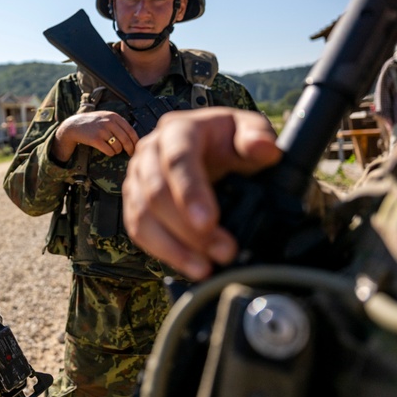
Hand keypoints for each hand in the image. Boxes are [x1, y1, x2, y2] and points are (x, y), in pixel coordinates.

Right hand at [50, 110, 137, 160]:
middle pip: (126, 140)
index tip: (136, 147)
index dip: (135, 141)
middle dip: (130, 149)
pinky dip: (110, 153)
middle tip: (130, 154)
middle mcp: (109, 122)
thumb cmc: (93, 123)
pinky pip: (109, 151)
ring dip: (117, 151)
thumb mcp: (106, 117)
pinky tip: (107, 150)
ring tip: (113, 149)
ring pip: (118, 147)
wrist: (74, 125)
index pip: (131, 131)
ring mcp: (102, 131)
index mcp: (114, 116)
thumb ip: (119, 124)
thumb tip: (135, 138)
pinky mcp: (95, 140)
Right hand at [121, 108, 280, 279]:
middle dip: (186, 227)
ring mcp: (138, 177)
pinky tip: (189, 265)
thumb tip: (263, 147)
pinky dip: (161, 251)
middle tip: (223, 251)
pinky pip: (138, 230)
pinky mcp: (134, 201)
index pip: (177, 159)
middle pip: (156, 191)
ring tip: (206, 267)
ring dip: (173, 246)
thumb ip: (258, 136)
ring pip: (142, 214)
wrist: (213, 151)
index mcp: (178, 129)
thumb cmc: (229, 142)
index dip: (190, 192)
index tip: (208, 222)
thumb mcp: (249, 131)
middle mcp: (150, 151)